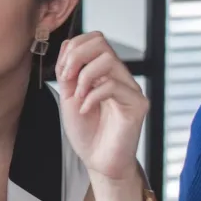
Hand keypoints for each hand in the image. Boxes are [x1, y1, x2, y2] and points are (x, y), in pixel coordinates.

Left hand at [55, 32, 147, 183]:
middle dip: (76, 57)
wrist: (98, 161)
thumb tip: (69, 45)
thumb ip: (68, 72)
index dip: (74, 48)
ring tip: (78, 97)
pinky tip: (85, 110)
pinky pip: (114, 86)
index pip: (94, 39)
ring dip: (84, 77)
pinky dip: (92, 96)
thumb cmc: (86, 131)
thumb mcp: (69, 96)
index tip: (63, 72)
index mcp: (104, 72)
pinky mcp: (138, 104)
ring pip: (108, 60)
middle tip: (67, 80)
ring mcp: (131, 88)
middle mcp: (120, 76)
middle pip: (101, 41)